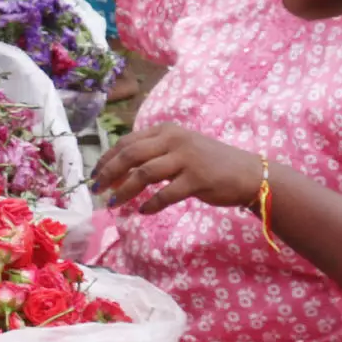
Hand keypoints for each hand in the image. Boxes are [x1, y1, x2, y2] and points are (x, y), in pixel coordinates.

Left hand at [93, 122, 264, 215]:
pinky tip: (143, 211)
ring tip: (113, 204)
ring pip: (144, 174)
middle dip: (109, 173)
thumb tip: (117, 171)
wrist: (247, 173)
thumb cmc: (208, 163)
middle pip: (130, 155)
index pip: (127, 142)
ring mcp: (186, 158)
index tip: (94, 175)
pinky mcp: (197, 179)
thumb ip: (152, 154)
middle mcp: (174, 140)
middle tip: (96, 190)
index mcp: (166, 130)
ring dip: (124, 191)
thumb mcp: (178, 149)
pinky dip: (151, 204)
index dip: (107, 159)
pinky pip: (166, 194)